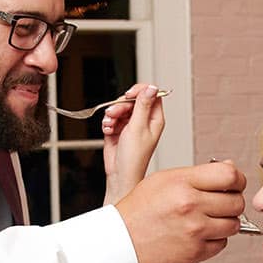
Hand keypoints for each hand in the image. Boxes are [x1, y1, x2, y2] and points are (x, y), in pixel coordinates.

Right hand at [102, 81, 164, 198]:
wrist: (120, 175)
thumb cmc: (134, 157)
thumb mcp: (138, 127)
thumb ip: (143, 105)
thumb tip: (152, 88)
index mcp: (155, 119)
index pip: (152, 95)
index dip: (140, 91)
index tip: (129, 95)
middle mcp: (144, 120)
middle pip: (132, 100)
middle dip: (120, 105)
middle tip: (114, 113)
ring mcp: (131, 125)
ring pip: (120, 108)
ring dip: (112, 114)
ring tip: (110, 124)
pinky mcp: (118, 130)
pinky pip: (111, 118)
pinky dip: (107, 122)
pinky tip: (108, 130)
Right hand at [114, 161, 245, 262]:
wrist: (119, 243)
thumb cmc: (138, 211)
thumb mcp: (163, 180)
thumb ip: (199, 174)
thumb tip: (231, 168)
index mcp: (182, 182)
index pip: (230, 175)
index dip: (237, 179)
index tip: (233, 184)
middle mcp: (190, 205)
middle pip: (237, 201)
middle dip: (232, 202)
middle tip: (219, 204)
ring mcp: (194, 231)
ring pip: (234, 224)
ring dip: (225, 222)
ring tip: (207, 220)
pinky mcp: (195, 253)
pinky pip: (222, 244)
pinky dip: (215, 240)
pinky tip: (199, 235)